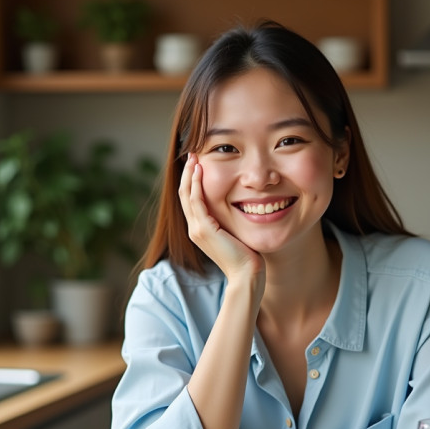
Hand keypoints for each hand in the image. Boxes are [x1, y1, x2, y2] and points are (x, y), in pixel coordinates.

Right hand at [179, 153, 265, 287]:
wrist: (246, 274)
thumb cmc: (246, 256)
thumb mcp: (235, 232)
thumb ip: (230, 219)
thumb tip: (240, 203)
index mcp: (200, 229)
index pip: (190, 200)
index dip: (191, 181)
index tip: (196, 164)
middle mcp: (194, 229)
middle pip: (184, 194)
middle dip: (187, 173)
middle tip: (191, 154)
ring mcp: (197, 229)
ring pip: (187, 195)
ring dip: (189, 174)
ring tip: (193, 157)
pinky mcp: (204, 229)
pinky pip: (196, 201)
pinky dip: (196, 184)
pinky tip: (200, 170)